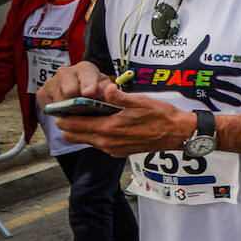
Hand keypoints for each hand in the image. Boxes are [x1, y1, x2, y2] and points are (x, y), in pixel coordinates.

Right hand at [36, 60, 112, 105]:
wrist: (81, 93)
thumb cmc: (96, 90)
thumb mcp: (106, 90)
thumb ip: (108, 91)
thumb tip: (109, 91)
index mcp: (85, 68)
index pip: (86, 75)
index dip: (88, 84)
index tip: (89, 93)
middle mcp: (66, 72)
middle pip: (69, 90)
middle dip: (78, 101)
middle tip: (84, 108)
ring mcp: (52, 82)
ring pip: (58, 100)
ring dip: (68, 108)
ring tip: (76, 109)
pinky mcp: (42, 93)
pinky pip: (48, 106)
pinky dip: (58, 111)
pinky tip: (66, 110)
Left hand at [55, 85, 191, 156]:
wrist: (177, 133)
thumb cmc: (161, 116)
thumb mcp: (140, 101)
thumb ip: (120, 96)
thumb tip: (106, 88)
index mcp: (108, 129)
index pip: (72, 126)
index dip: (63, 116)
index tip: (62, 107)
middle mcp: (107, 142)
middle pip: (72, 136)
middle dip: (69, 124)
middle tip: (75, 110)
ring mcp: (112, 149)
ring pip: (85, 141)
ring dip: (82, 130)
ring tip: (89, 115)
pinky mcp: (119, 152)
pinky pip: (99, 144)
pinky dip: (96, 135)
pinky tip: (105, 124)